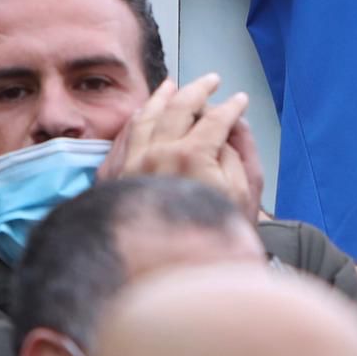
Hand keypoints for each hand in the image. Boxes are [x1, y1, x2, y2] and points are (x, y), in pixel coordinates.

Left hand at [100, 75, 261, 222]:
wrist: (166, 275)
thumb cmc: (210, 237)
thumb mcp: (242, 194)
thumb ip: (237, 154)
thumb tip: (230, 128)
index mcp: (192, 156)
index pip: (215, 119)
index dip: (231, 107)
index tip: (240, 100)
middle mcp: (157, 154)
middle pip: (178, 108)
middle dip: (198, 90)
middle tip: (212, 81)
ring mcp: (131, 165)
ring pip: (145, 117)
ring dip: (162, 97)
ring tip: (174, 85)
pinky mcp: (114, 179)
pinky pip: (122, 139)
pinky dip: (135, 121)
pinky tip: (144, 113)